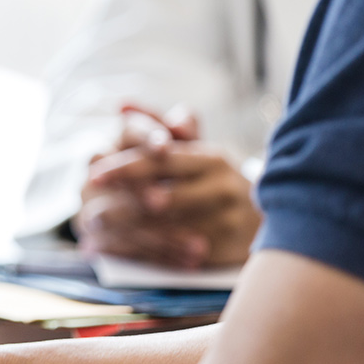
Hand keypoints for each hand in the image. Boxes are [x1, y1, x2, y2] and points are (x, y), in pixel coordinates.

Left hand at [75, 105, 259, 267]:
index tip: (94, 176)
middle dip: (122, 207)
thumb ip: (157, 124)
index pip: (161, 161)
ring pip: (168, 230)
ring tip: (94, 235)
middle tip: (90, 213)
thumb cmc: (216, 179)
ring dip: (127, 234)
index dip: (125, 169)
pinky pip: (179, 257)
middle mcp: (222, 186)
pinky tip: (116, 254)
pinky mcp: (226, 251)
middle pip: (163, 198)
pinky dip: (144, 256)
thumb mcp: (193, 150)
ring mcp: (227, 220)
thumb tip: (121, 105)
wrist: (273, 216)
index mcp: (211, 158)